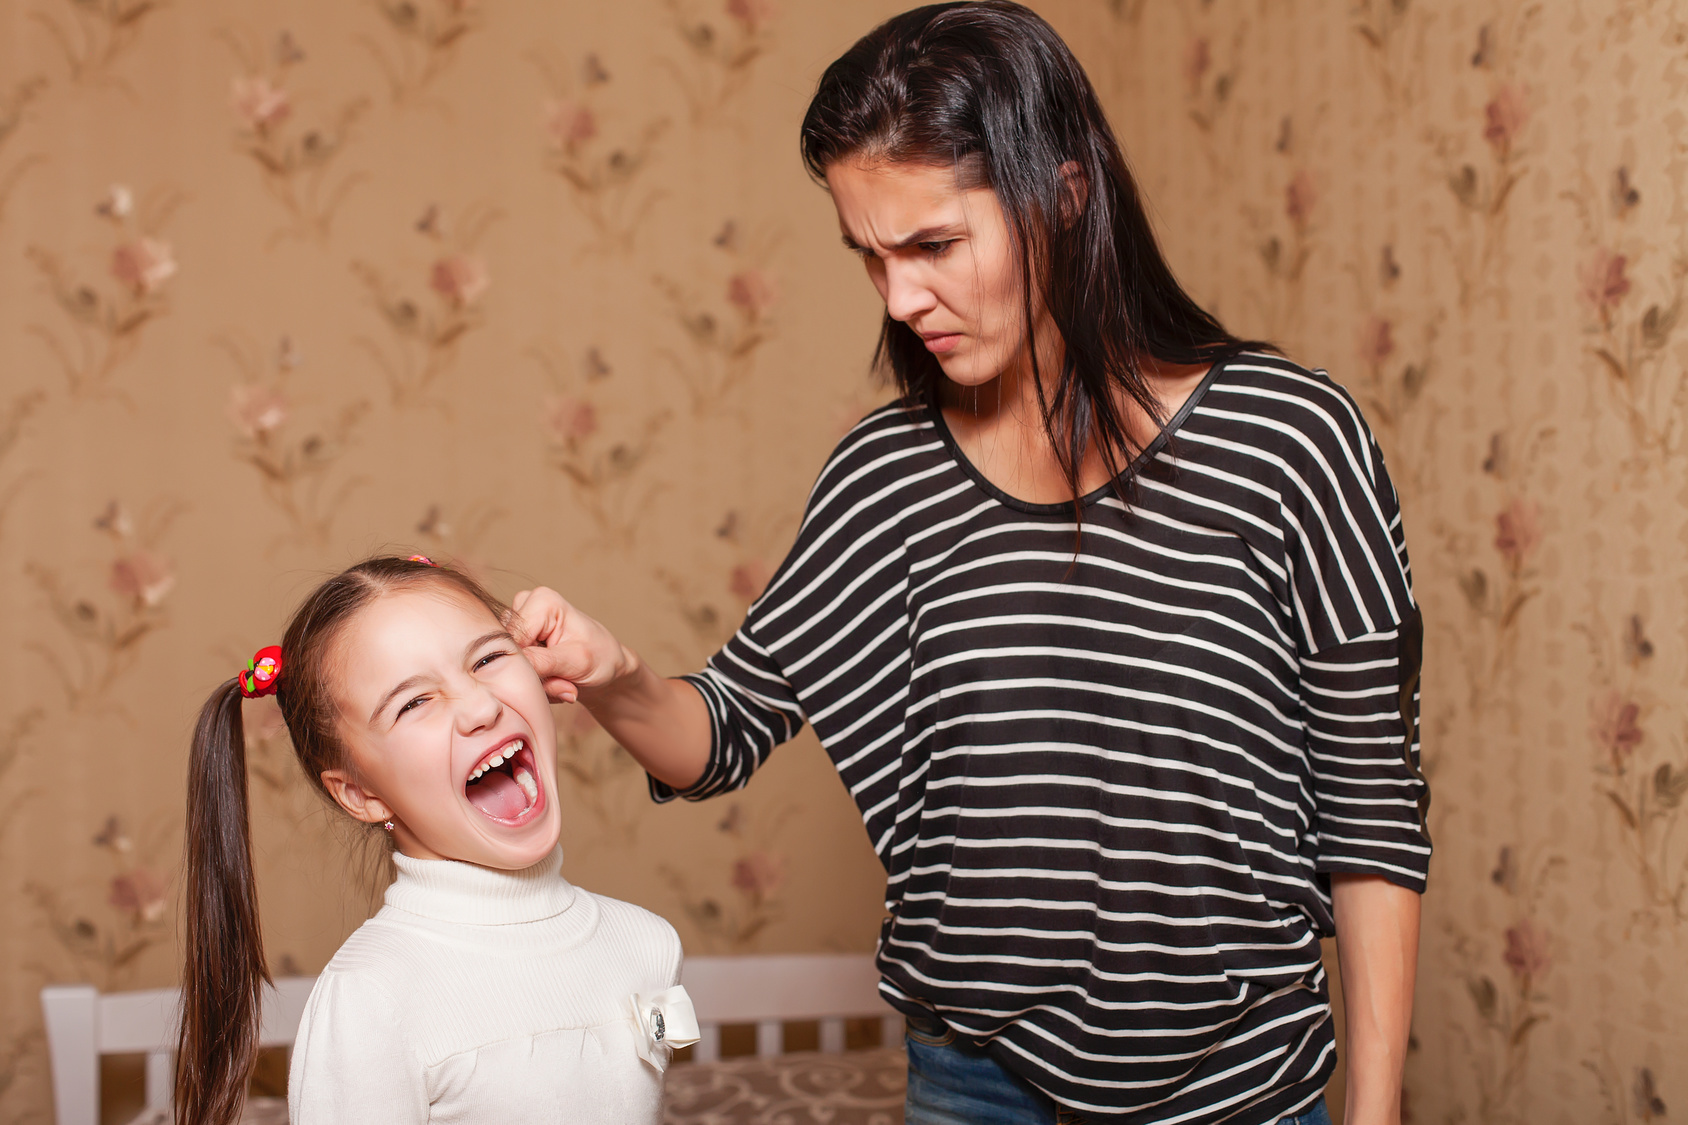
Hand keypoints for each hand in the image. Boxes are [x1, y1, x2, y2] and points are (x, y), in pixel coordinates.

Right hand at [508, 587, 633, 703]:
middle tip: (563, 682)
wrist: (609, 668)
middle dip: (533, 676)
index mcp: (541, 600)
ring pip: (508, 663)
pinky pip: (511, 668)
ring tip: (561, 678)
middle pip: (508, 652)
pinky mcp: (516, 641)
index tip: (557, 675)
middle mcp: (524, 606)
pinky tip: (552, 678)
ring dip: (534, 681)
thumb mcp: (576, 661)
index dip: (529, 667)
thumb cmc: (601, 658)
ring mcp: (517, 624)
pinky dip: (533, 682)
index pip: (512, 641)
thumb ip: (541, 663)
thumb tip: (505, 668)